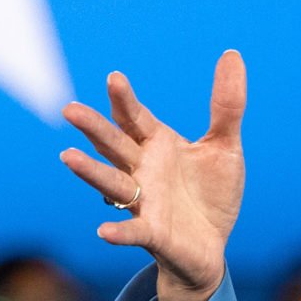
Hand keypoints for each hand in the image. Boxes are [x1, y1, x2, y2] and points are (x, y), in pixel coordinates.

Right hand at [61, 53, 247, 300]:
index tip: (114, 78)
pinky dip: (118, 232)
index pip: (135, 118)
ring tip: (67, 157)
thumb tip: (232, 54)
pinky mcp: (153, 234)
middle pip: (114, 145)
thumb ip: (227, 106)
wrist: (212, 246)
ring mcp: (144, 202)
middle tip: (70, 109)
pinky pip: (132, 232)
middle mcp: (142, 171)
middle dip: (94, 128)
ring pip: (112, 184)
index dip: (125, 100)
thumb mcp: (224, 147)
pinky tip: (103, 231)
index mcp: (157, 145)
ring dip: (91, 171)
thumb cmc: (210, 194)